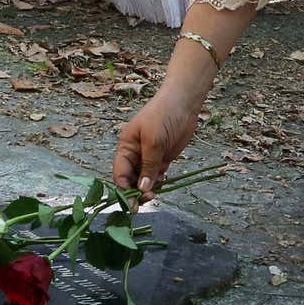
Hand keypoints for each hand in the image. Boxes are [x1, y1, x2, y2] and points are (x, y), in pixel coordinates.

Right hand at [113, 82, 205, 198]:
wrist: (183, 103)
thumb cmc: (163, 116)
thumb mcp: (153, 141)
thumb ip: (148, 165)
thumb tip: (142, 189)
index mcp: (126, 147)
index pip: (120, 173)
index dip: (123, 188)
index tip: (132, 202)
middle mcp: (135, 154)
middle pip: (130, 179)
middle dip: (135, 191)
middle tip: (146, 200)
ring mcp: (149, 157)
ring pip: (143, 180)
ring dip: (147, 190)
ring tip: (154, 196)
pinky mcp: (163, 158)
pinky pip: (157, 176)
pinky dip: (158, 184)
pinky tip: (161, 187)